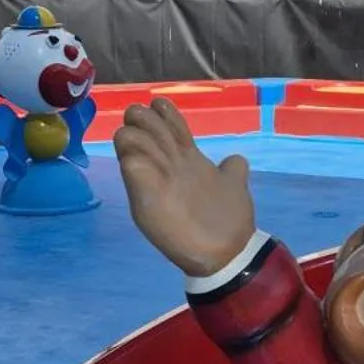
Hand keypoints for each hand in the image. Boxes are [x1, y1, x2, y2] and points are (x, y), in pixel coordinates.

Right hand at [113, 97, 256, 276]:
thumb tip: (234, 159)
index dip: (162, 110)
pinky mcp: (144, 196)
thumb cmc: (226, 220)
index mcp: (186, 155)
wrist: (223, 254)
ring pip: (129, 138)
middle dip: (139, 116)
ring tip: (138, 145)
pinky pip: (131, 164)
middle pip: (142, 122)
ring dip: (133, 134)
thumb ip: (230, 169)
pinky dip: (132, 157)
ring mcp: (153, 177)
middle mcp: (167, 161)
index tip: (159, 109)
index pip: (166, 120)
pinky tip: (137, 163)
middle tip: (140, 125)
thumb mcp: (233, 185)